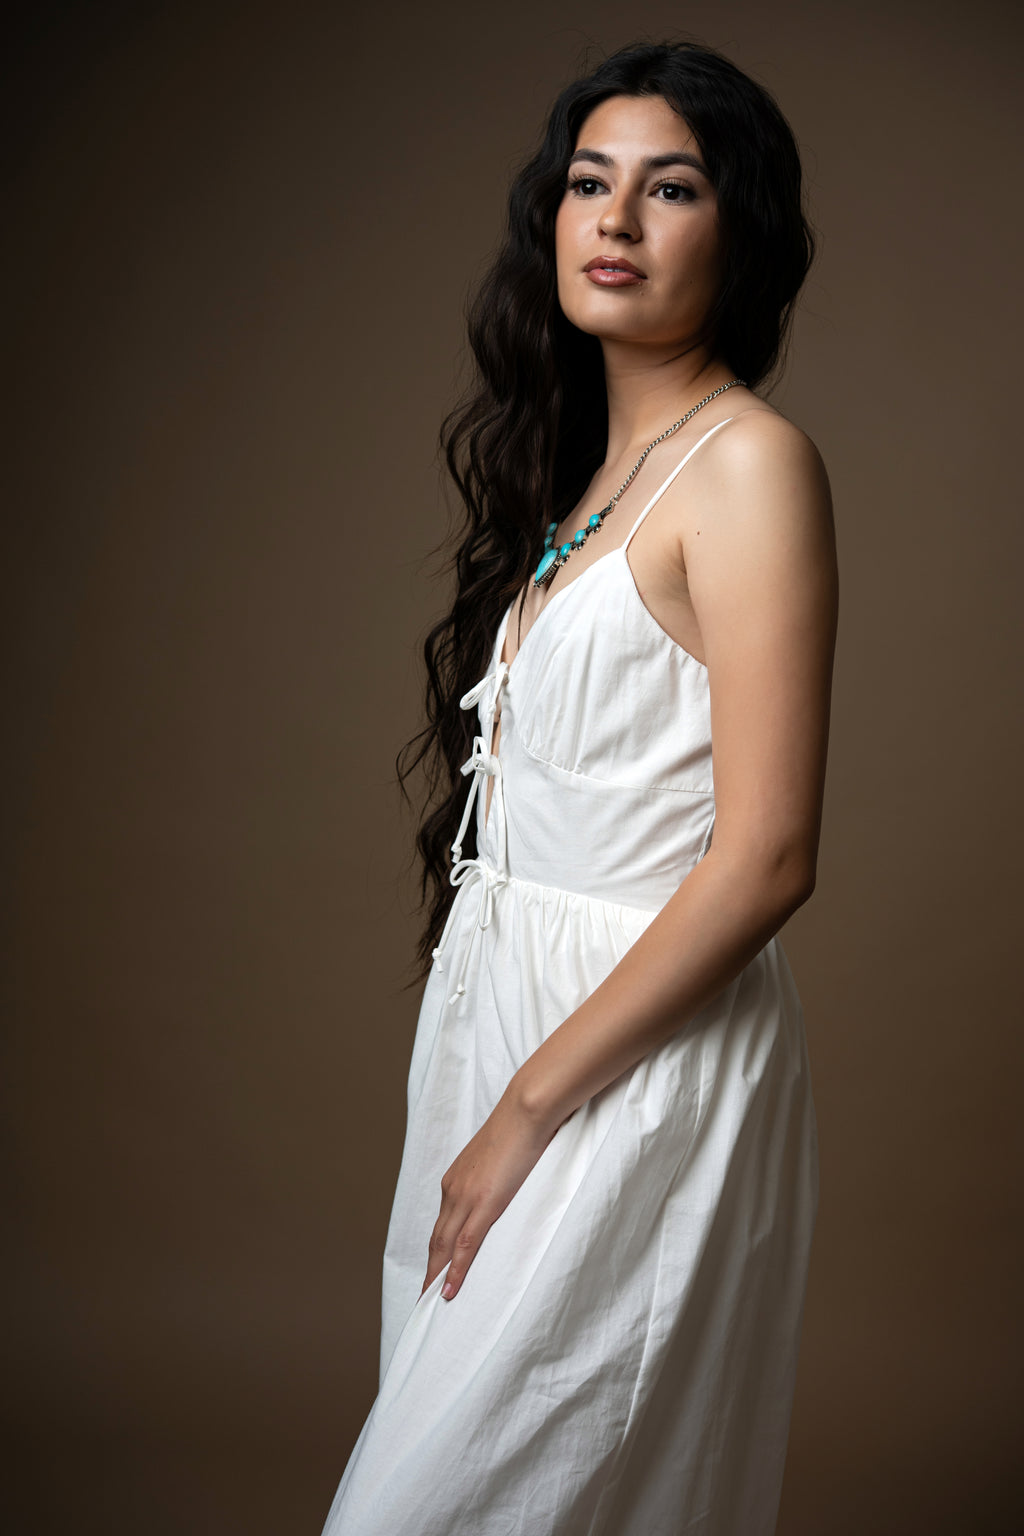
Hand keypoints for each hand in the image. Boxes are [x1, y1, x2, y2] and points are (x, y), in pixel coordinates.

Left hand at [420, 1084, 558, 1301]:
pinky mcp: (483, 1204)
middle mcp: (453, 1189)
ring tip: (432, 1302)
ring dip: (438, 1276)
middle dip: (430, 1269)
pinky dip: (456, 1271)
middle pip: (436, 1239)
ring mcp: (466, 1197)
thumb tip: (506, 1185)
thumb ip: (497, 1175)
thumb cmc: (521, 1126)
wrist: (526, 1109)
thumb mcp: (502, 1156)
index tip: (434, 1270)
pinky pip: (465, 1246)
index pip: (442, 1222)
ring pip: (445, 1246)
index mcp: (457, 1178)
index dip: (437, 1249)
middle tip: (425, 1297)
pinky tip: (450, 1291)